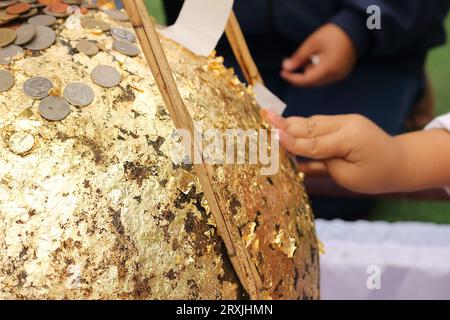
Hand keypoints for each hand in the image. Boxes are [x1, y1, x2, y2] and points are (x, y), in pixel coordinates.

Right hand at [262, 109, 409, 193]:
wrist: (402, 162)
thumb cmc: (376, 176)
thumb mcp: (348, 176)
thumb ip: (322, 164)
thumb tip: (297, 160)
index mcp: (349, 139)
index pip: (313, 143)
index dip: (291, 141)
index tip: (271, 135)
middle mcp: (346, 124)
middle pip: (309, 126)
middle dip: (284, 125)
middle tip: (262, 119)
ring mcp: (345, 120)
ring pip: (311, 122)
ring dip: (290, 124)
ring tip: (269, 120)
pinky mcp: (344, 122)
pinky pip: (318, 125)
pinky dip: (302, 128)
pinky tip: (286, 127)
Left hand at [281, 23, 357, 86]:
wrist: (355, 29)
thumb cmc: (333, 34)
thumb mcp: (312, 43)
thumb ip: (299, 57)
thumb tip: (286, 68)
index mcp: (328, 69)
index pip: (305, 81)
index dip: (292, 78)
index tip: (282, 72)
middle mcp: (335, 76)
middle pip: (311, 83)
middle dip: (299, 76)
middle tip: (290, 65)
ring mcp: (340, 76)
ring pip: (318, 81)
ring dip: (309, 73)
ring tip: (307, 58)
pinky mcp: (342, 73)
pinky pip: (325, 77)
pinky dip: (317, 72)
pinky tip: (315, 60)